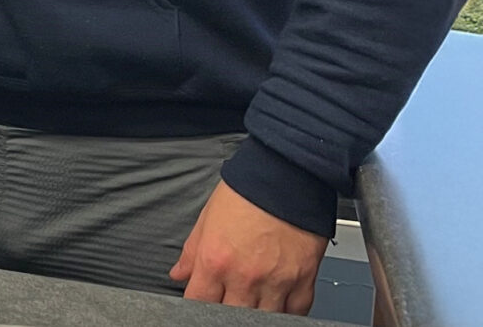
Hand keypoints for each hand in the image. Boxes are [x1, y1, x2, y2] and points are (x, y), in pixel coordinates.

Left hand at [170, 180, 330, 313]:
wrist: (288, 171)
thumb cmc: (249, 189)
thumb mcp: (209, 216)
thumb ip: (192, 251)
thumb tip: (179, 273)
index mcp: (216, 260)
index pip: (197, 303)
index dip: (198, 304)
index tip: (204, 299)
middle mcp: (244, 276)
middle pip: (229, 317)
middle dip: (226, 311)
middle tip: (230, 297)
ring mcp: (275, 282)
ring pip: (262, 319)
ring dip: (256, 312)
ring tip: (253, 299)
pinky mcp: (303, 279)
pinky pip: (295, 312)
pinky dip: (288, 311)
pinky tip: (280, 301)